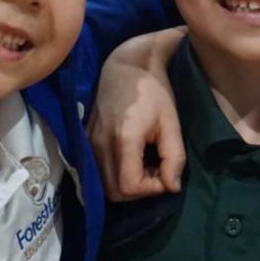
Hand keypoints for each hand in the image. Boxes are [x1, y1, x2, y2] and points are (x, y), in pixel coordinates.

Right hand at [88, 29, 186, 200]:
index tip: (166, 172)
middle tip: (157, 171)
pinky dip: (116, 175)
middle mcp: (100, 144)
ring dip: (127, 185)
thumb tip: (172, 188)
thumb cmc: (154, 91)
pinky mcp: (85, 142)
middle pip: (114, 193)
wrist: (126, 67)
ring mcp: (89, 144)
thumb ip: (174, 156)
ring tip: (146, 165)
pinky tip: (133, 160)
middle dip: (140, 190)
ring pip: (104, 186)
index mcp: (123, 138)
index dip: (151, 188)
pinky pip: (98, 173)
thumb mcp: (171, 122)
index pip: (130, 186)